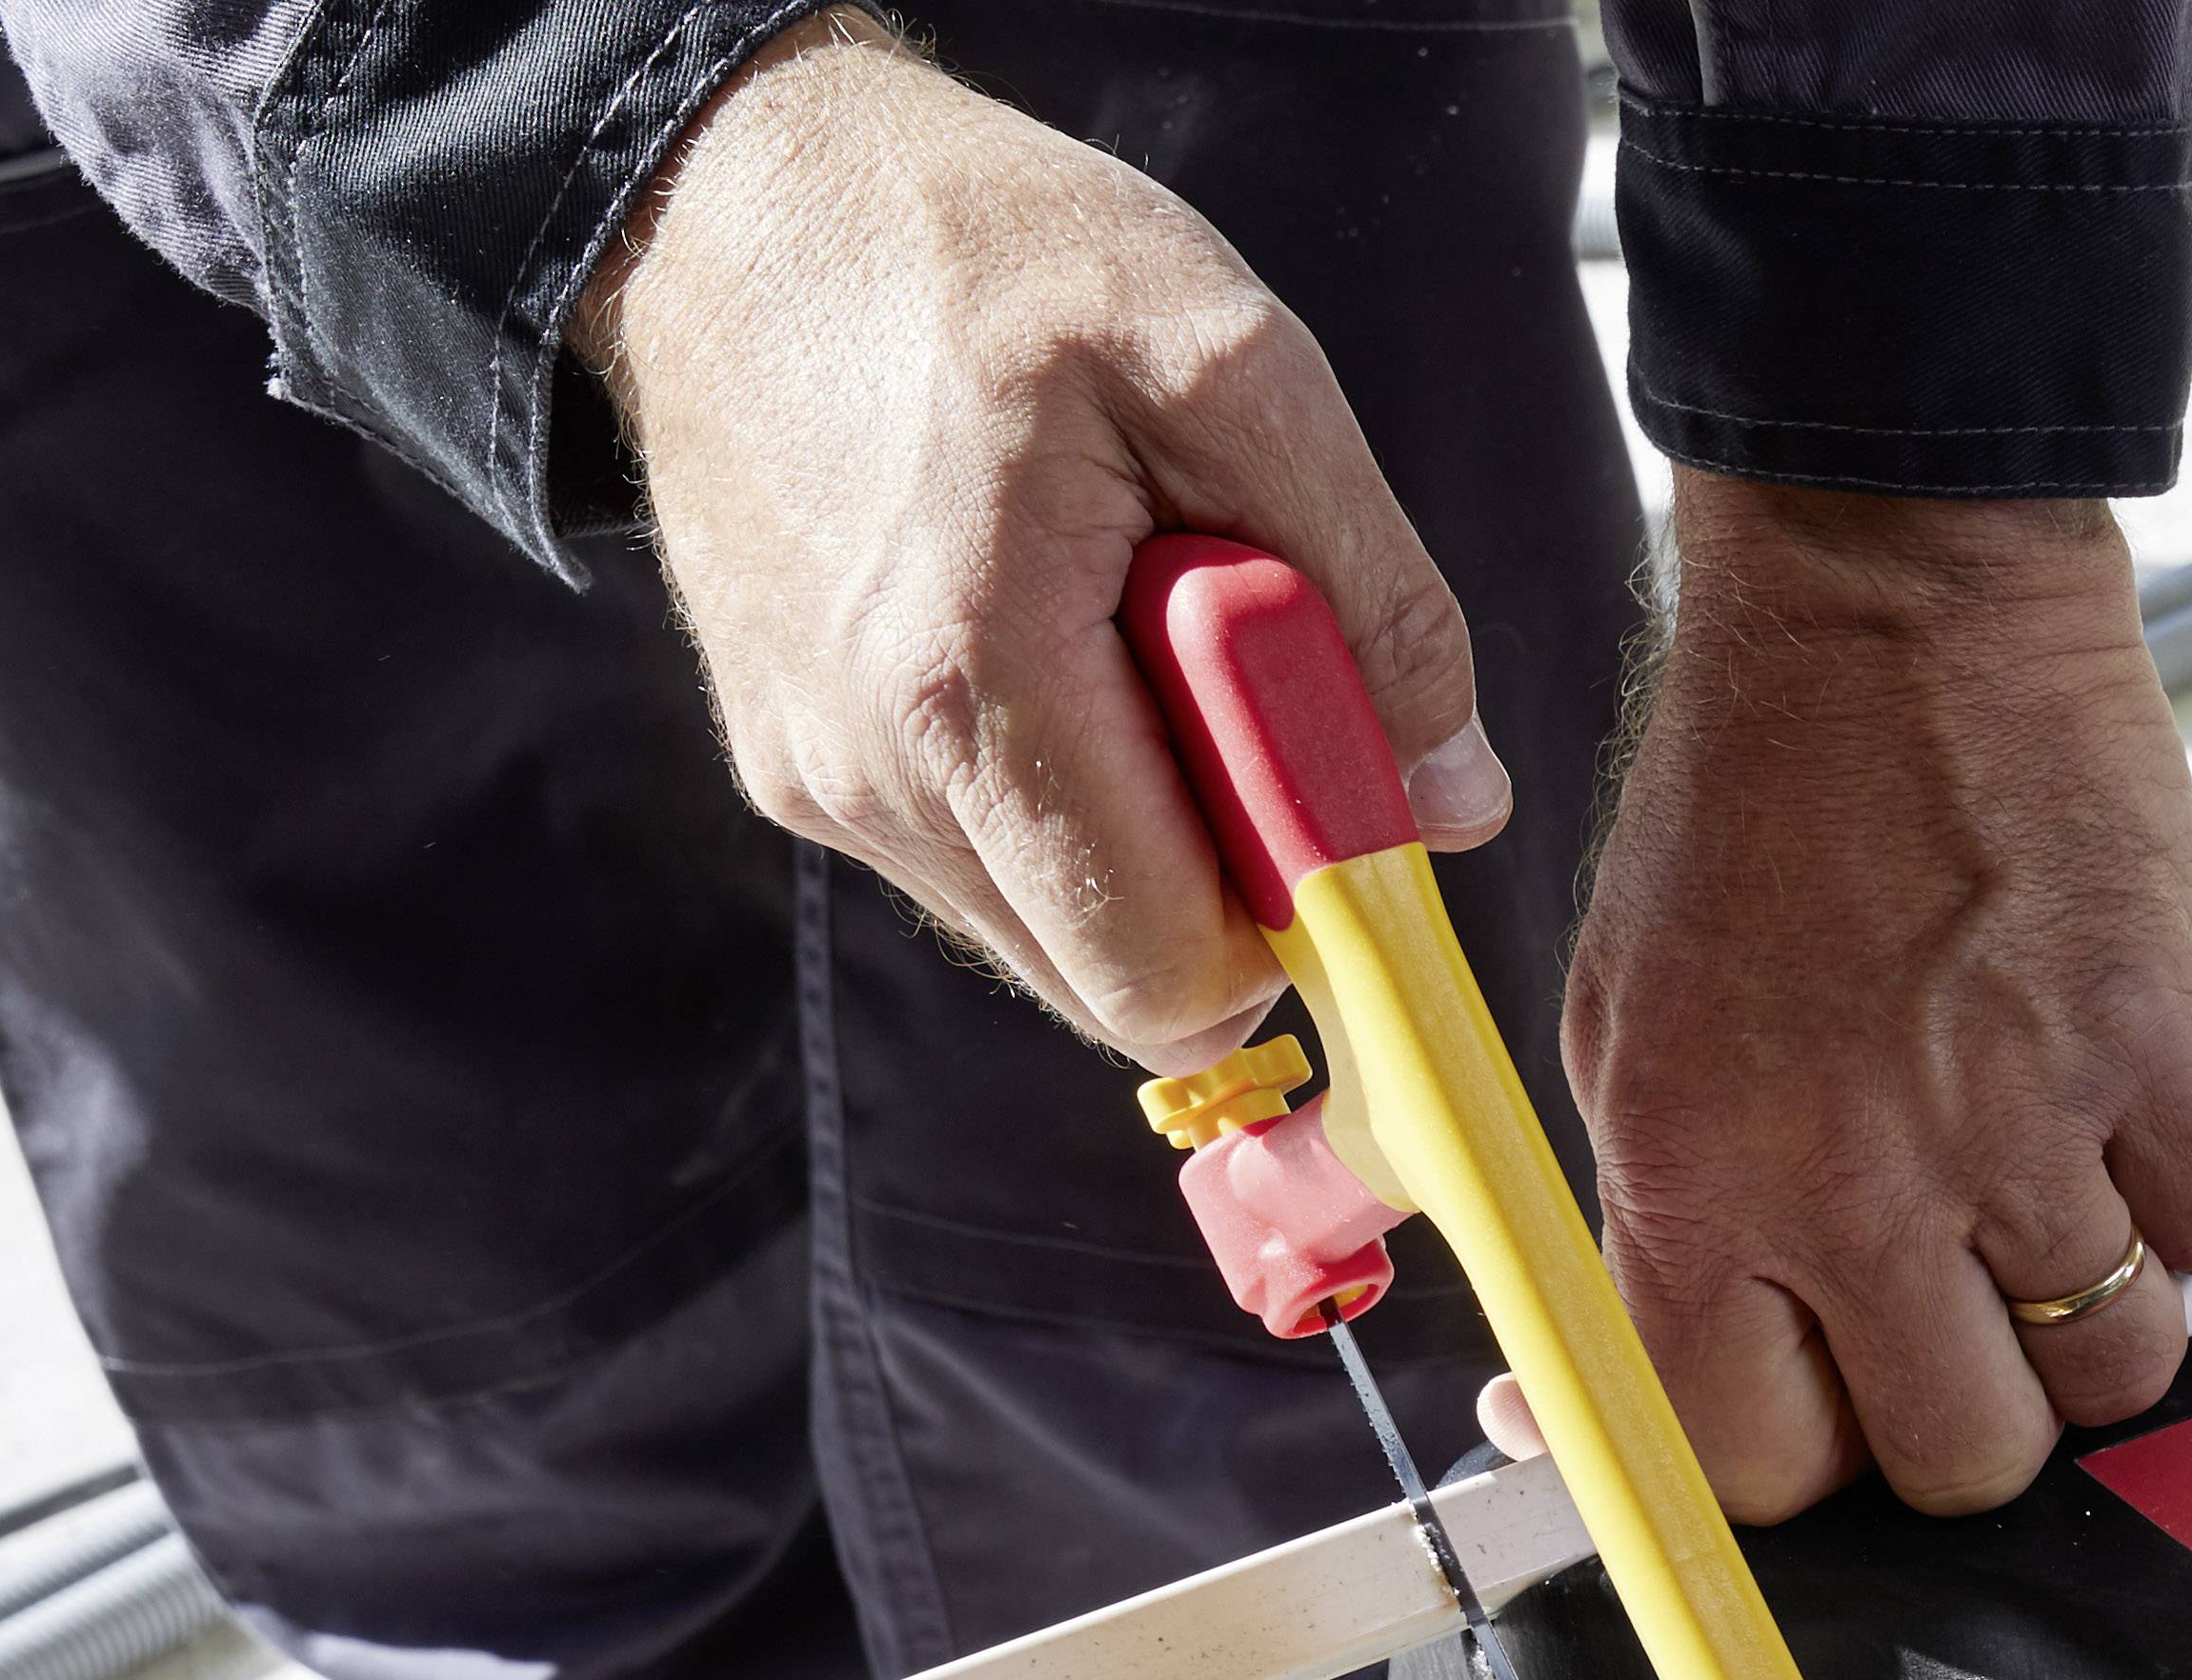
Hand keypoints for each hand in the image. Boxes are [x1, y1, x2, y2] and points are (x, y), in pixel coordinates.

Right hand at [585, 11, 1505, 1062]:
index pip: (1169, 978)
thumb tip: (1456, 805)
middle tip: (1232, 677)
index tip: (1333, 787)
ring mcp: (816, 781)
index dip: (1294, 921)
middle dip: (1223, 869)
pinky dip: (1057, 780)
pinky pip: (983, 856)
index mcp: (968, 689)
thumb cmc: (984, 247)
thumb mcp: (1236, 364)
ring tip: (1122, 617)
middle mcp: (867, 776)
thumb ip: (1377, 595)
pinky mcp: (793, 763)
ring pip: (1052, 926)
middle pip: (1119, 980)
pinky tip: (1046, 622)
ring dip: (1140, 815)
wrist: (735, 187)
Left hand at [1561, 478, 2191, 1517]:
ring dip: (2098, 1310)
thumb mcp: (1624, 1026)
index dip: (1813, 1461)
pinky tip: (2126, 1117)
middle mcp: (1857, 1174)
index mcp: (1696, 1178)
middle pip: (1968, 1461)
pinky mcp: (2155, 1047)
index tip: (1837, 1410)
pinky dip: (2186, 1200)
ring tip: (2054, 1199)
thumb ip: (1651, 1228)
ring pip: (2117, 1368)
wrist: (1885, 598)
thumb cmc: (1752, 798)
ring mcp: (2021, 1118)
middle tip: (1965, 1315)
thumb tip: (1633, 1411)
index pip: (1760, 1468)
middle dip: (1980, 1413)